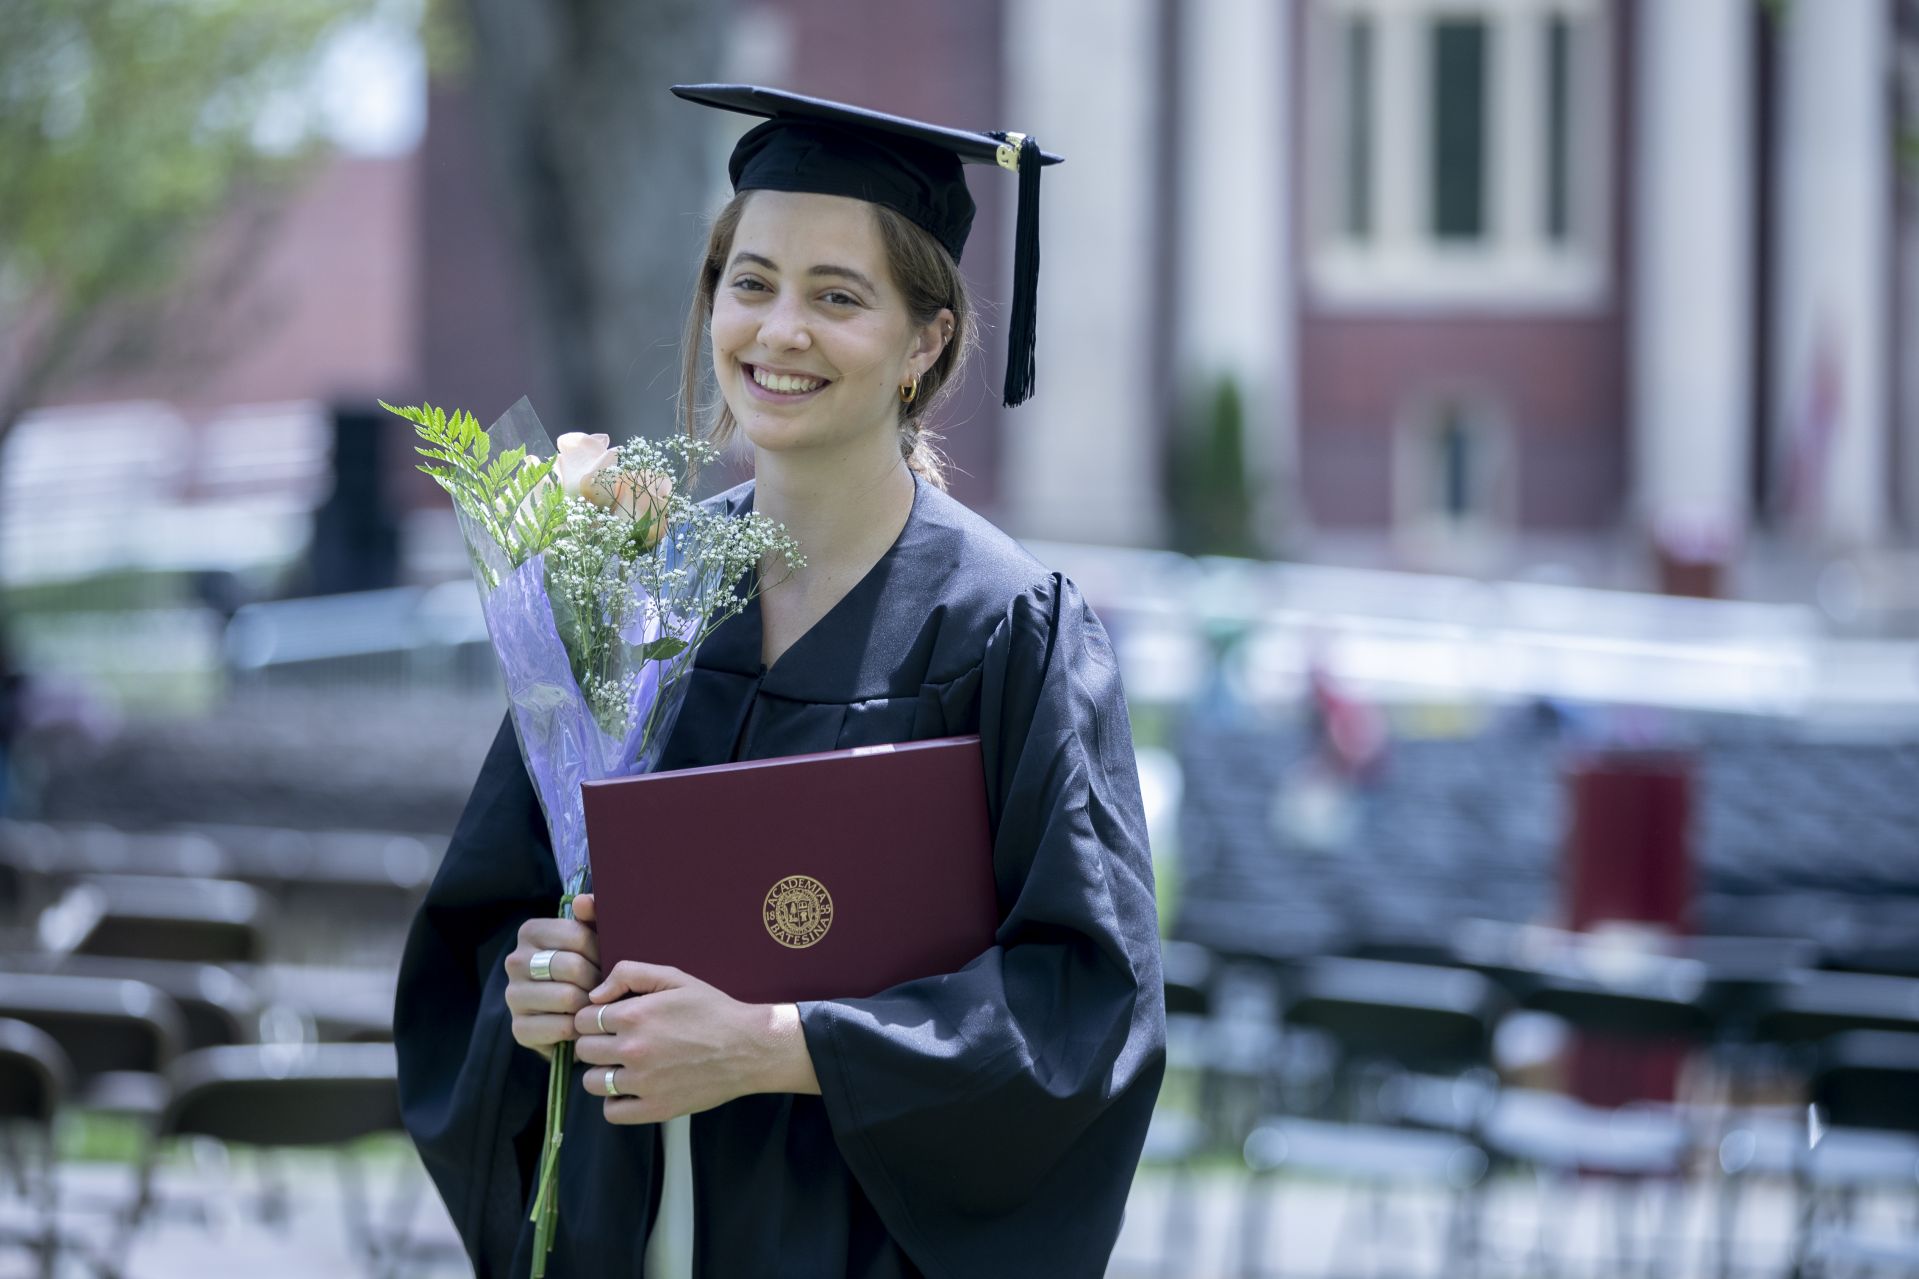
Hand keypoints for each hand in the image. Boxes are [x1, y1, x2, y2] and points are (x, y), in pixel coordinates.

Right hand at [504, 892, 601, 1060]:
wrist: (567, 1014)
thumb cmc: (585, 968)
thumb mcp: (592, 938)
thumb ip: (594, 914)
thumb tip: (582, 901)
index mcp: (530, 931)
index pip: (577, 935)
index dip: (601, 951)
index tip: (607, 961)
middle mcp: (515, 961)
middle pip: (573, 967)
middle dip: (598, 980)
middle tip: (606, 987)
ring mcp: (513, 996)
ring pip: (568, 998)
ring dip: (590, 1004)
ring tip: (596, 1004)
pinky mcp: (519, 1029)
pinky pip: (563, 1026)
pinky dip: (580, 1027)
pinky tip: (583, 1023)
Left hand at [573, 961, 818, 1123]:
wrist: (749, 1047)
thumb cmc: (712, 1010)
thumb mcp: (674, 978)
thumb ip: (629, 974)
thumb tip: (595, 995)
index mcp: (634, 1015)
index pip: (583, 1019)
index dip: (593, 1017)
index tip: (608, 1020)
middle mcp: (632, 1050)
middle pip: (584, 1049)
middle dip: (595, 1043)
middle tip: (616, 1041)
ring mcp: (643, 1083)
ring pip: (592, 1082)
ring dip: (602, 1072)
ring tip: (622, 1065)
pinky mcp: (655, 1108)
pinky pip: (611, 1112)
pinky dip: (614, 1102)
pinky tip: (629, 1089)